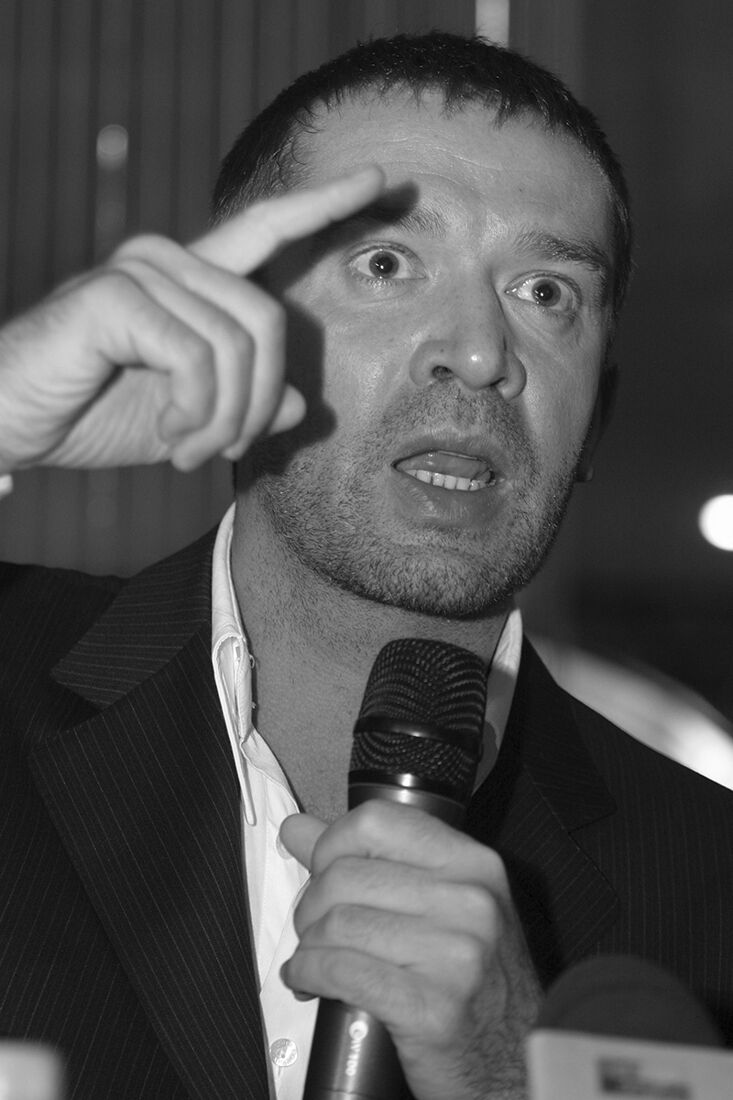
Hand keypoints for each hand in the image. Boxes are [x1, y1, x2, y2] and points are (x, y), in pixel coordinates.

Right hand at [0, 166, 383, 472]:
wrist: (13, 422)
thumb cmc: (92, 413)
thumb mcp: (188, 420)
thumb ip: (244, 407)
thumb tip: (301, 406)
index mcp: (192, 278)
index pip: (268, 227)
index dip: (325, 205)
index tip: (382, 180)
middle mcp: (170, 259)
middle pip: (270, 321)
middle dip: (259, 402)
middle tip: (225, 450)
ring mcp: (142, 270)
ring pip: (238, 344)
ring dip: (224, 419)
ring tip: (188, 450)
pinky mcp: (116, 295)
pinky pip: (198, 358)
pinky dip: (194, 412)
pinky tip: (167, 433)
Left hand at [279, 802, 541, 1099]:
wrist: (515, 1061)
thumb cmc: (473, 981)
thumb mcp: (440, 905)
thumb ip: (369, 860)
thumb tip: (298, 829)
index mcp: (473, 864)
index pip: (377, 821)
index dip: (331, 843)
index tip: (321, 868)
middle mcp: (471, 901)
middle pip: (346, 875)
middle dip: (311, 904)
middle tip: (311, 927)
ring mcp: (456, 954)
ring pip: (338, 924)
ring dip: (308, 944)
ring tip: (312, 957)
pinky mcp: (432, 1009)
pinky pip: (341, 971)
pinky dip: (308, 973)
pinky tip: (307, 979)